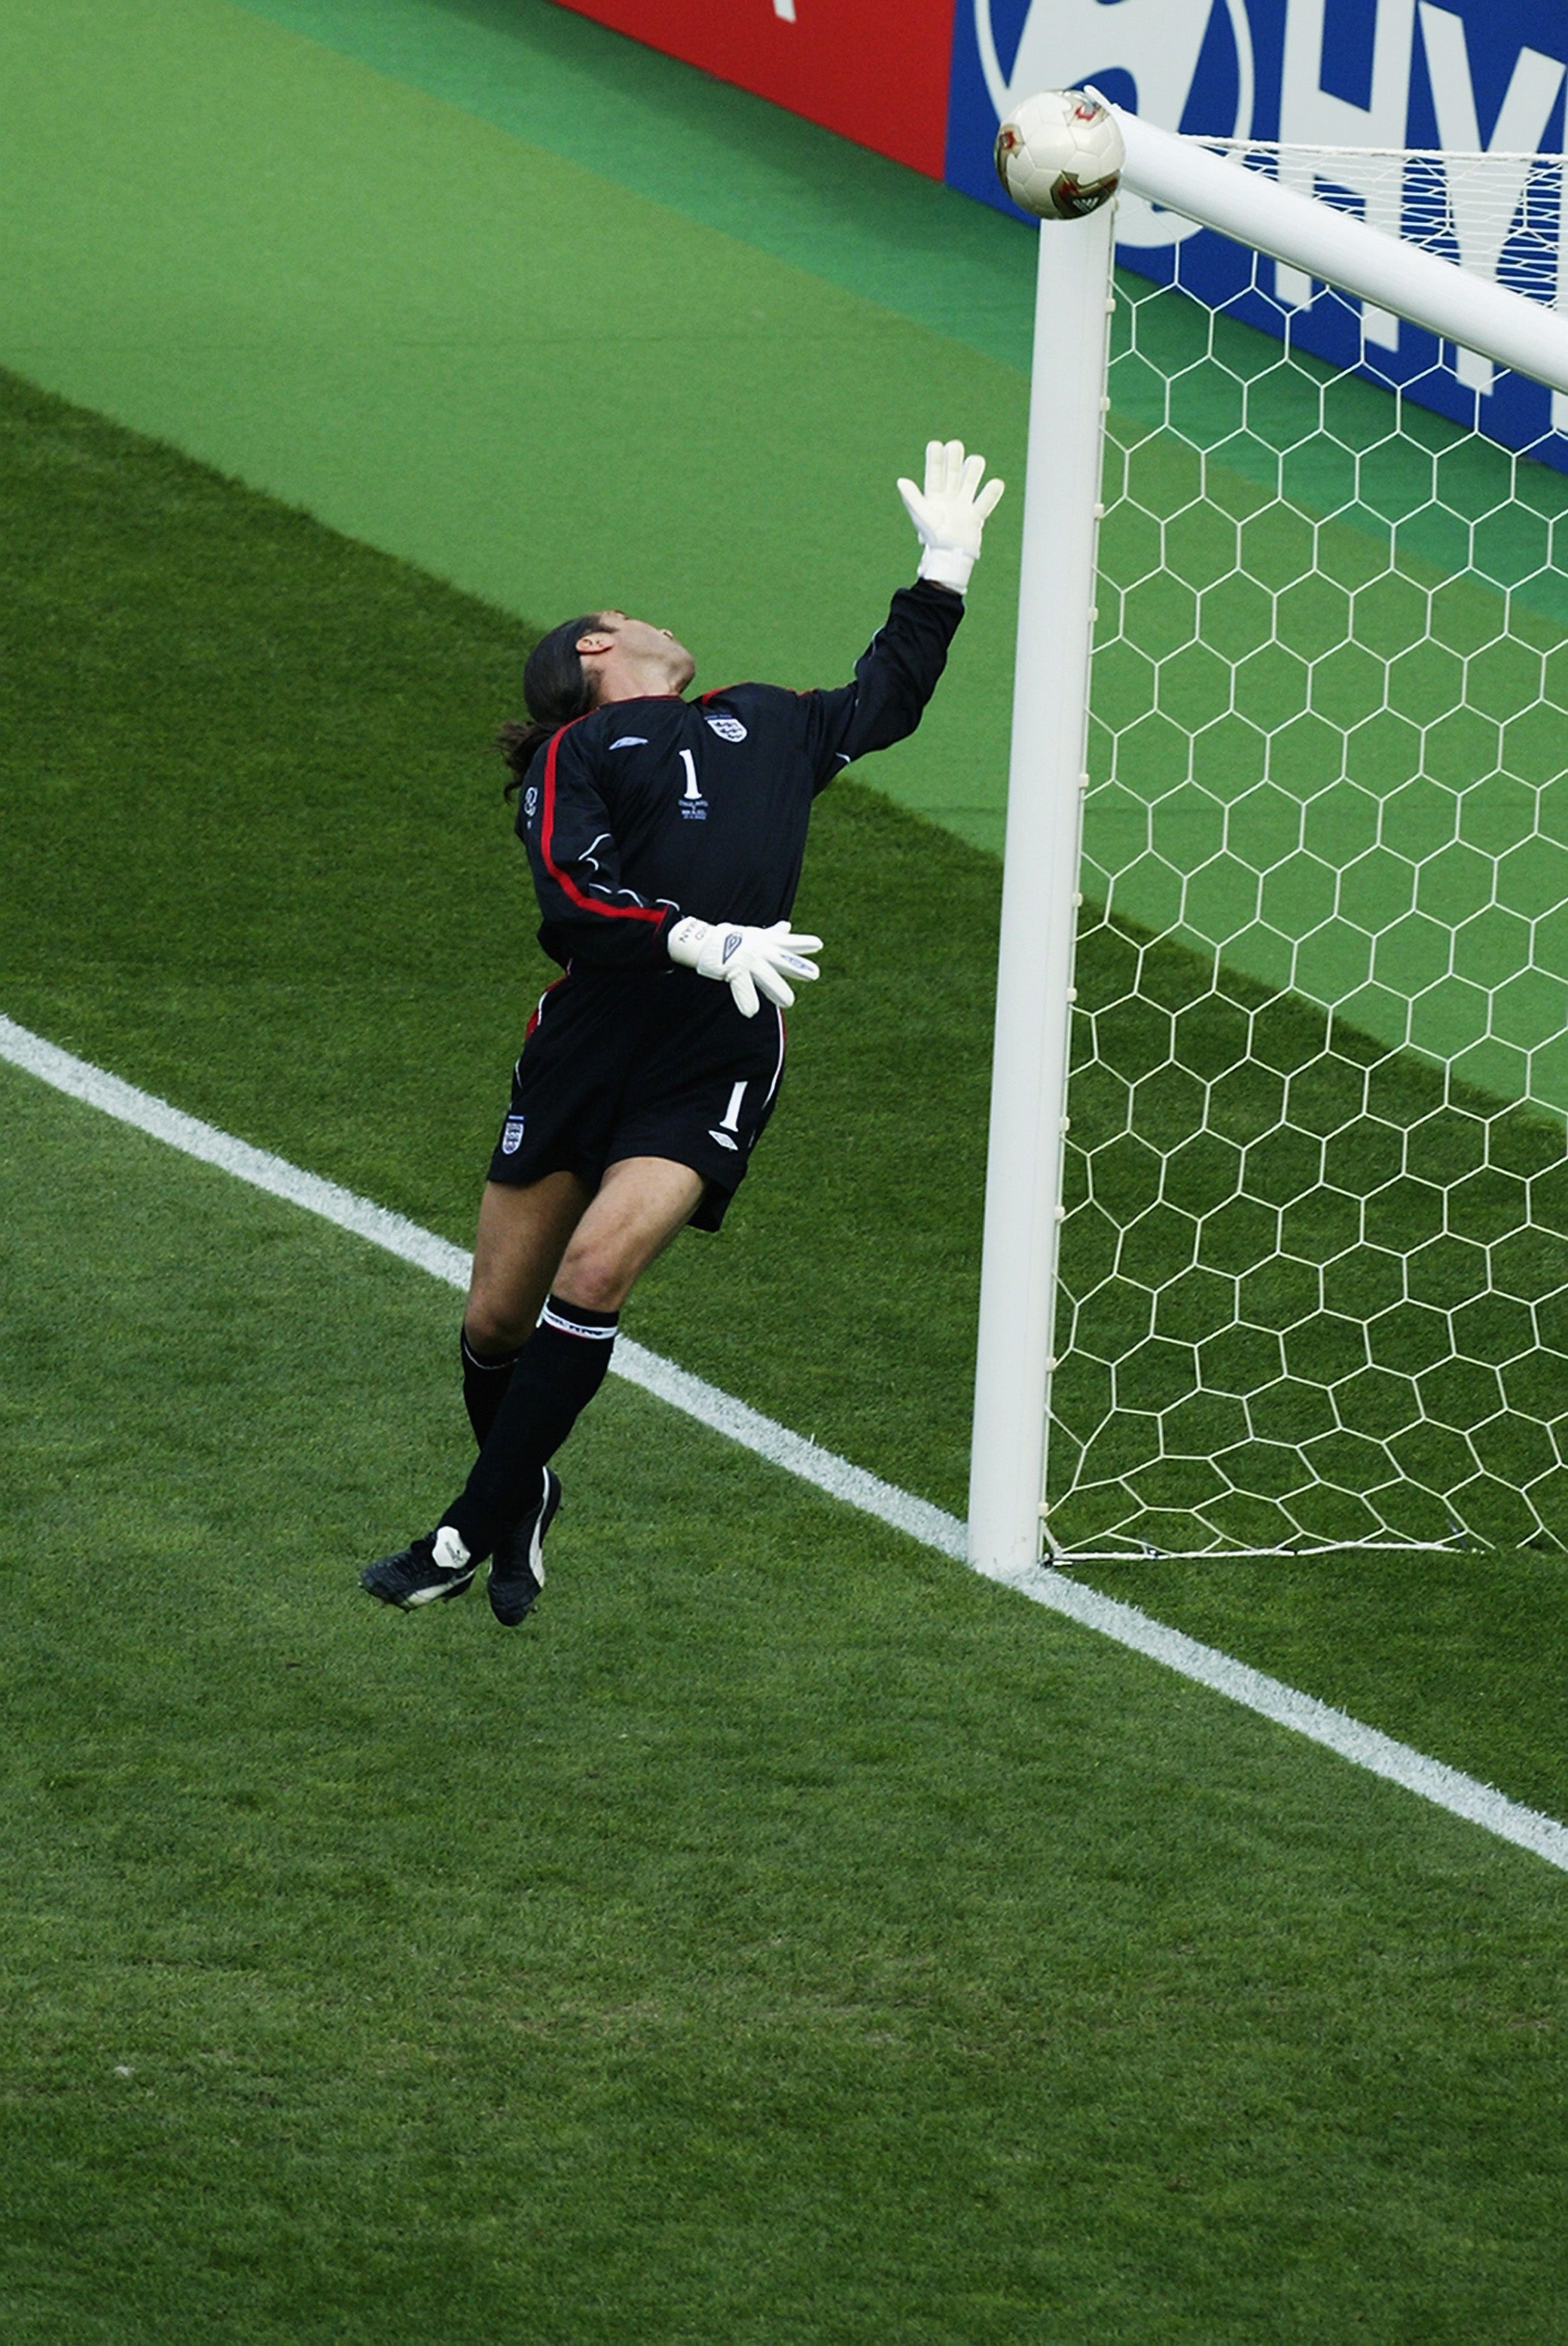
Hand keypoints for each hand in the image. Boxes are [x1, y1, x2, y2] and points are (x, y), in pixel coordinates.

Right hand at [667, 917, 821, 1017]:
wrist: (707, 942)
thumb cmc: (736, 939)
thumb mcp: (758, 936)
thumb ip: (774, 934)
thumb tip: (787, 925)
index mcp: (766, 943)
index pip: (788, 943)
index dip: (803, 943)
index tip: (818, 945)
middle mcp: (759, 951)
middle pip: (782, 960)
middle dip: (797, 967)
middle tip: (814, 975)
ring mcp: (747, 961)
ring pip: (765, 976)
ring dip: (777, 989)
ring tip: (789, 1003)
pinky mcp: (733, 971)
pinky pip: (741, 987)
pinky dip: (746, 1000)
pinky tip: (751, 1012)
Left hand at [897, 439, 1004, 593]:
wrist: (949, 558)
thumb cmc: (933, 538)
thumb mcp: (921, 516)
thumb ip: (912, 498)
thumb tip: (901, 481)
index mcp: (933, 496)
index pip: (934, 473)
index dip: (935, 459)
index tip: (936, 444)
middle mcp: (949, 497)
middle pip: (953, 472)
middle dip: (954, 459)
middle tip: (955, 446)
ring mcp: (963, 505)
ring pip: (970, 481)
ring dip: (973, 471)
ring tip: (976, 461)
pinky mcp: (976, 516)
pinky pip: (985, 501)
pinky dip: (992, 493)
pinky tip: (996, 483)